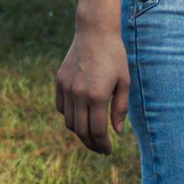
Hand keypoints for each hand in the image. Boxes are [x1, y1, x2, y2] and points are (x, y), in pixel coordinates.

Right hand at [56, 19, 128, 152]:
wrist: (94, 33)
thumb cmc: (114, 56)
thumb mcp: (124, 82)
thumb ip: (120, 108)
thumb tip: (117, 132)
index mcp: (97, 96)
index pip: (97, 130)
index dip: (102, 144)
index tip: (108, 151)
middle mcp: (78, 94)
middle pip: (81, 131)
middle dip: (91, 144)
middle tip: (100, 149)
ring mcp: (66, 88)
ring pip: (69, 122)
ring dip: (80, 132)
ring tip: (92, 135)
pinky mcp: (59, 82)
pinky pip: (62, 108)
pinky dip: (70, 117)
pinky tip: (81, 117)